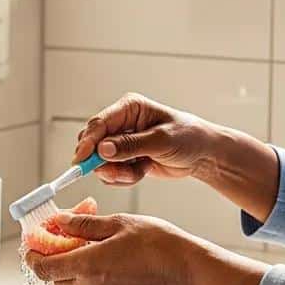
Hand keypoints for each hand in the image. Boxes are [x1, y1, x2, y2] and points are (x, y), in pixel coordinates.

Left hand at [26, 209, 267, 284]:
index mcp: (87, 267)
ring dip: (73, 265)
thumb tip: (59, 222)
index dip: (33, 256)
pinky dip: (91, 272)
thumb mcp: (117, 223)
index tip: (32, 243)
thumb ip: (83, 224)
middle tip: (60, 237)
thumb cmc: (158, 243)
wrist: (189, 269)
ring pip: (76, 284)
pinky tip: (107, 253)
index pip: (43, 270)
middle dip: (53, 259)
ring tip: (88, 240)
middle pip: (56, 279)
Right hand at [74, 92, 215, 186]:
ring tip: (139, 171)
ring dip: (117, 171)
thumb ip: (131, 145)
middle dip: (102, 161)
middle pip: (93, 142)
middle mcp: (122, 122)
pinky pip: (112, 171)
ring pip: (101, 161)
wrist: (203, 154)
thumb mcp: (161, 140)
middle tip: (115, 172)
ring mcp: (122, 140)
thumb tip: (103, 149)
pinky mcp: (125, 157)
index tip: (81, 161)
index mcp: (129, 107)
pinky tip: (143, 171)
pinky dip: (125, 177)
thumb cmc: (188, 137)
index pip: (99, 123)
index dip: (88, 142)